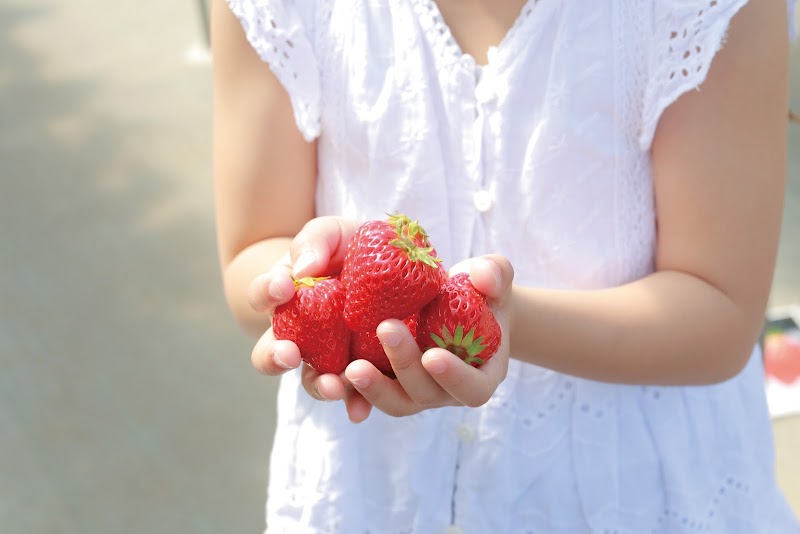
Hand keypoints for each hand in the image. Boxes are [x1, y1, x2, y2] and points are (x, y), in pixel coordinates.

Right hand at [248, 216, 363, 402]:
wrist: (395, 266)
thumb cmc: (354, 245)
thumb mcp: (335, 232)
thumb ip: (315, 241)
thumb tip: (304, 270)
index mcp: (286, 296)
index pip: (262, 295)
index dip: (266, 292)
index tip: (282, 287)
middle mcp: (299, 333)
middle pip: (271, 353)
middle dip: (275, 356)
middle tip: (290, 353)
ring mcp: (329, 355)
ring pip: (312, 379)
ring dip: (318, 385)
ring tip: (333, 385)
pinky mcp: (361, 370)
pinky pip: (353, 393)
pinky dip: (355, 403)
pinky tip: (360, 411)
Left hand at [343, 255, 513, 421]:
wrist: (454, 298)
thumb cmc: (479, 288)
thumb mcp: (494, 275)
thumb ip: (495, 273)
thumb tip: (482, 277)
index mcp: (481, 374)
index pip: (472, 389)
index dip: (454, 377)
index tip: (433, 355)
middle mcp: (447, 391)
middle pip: (426, 394)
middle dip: (405, 366)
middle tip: (386, 330)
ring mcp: (416, 391)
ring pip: (394, 402)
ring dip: (372, 388)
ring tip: (350, 367)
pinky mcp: (388, 382)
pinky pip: (369, 393)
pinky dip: (351, 388)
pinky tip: (331, 373)